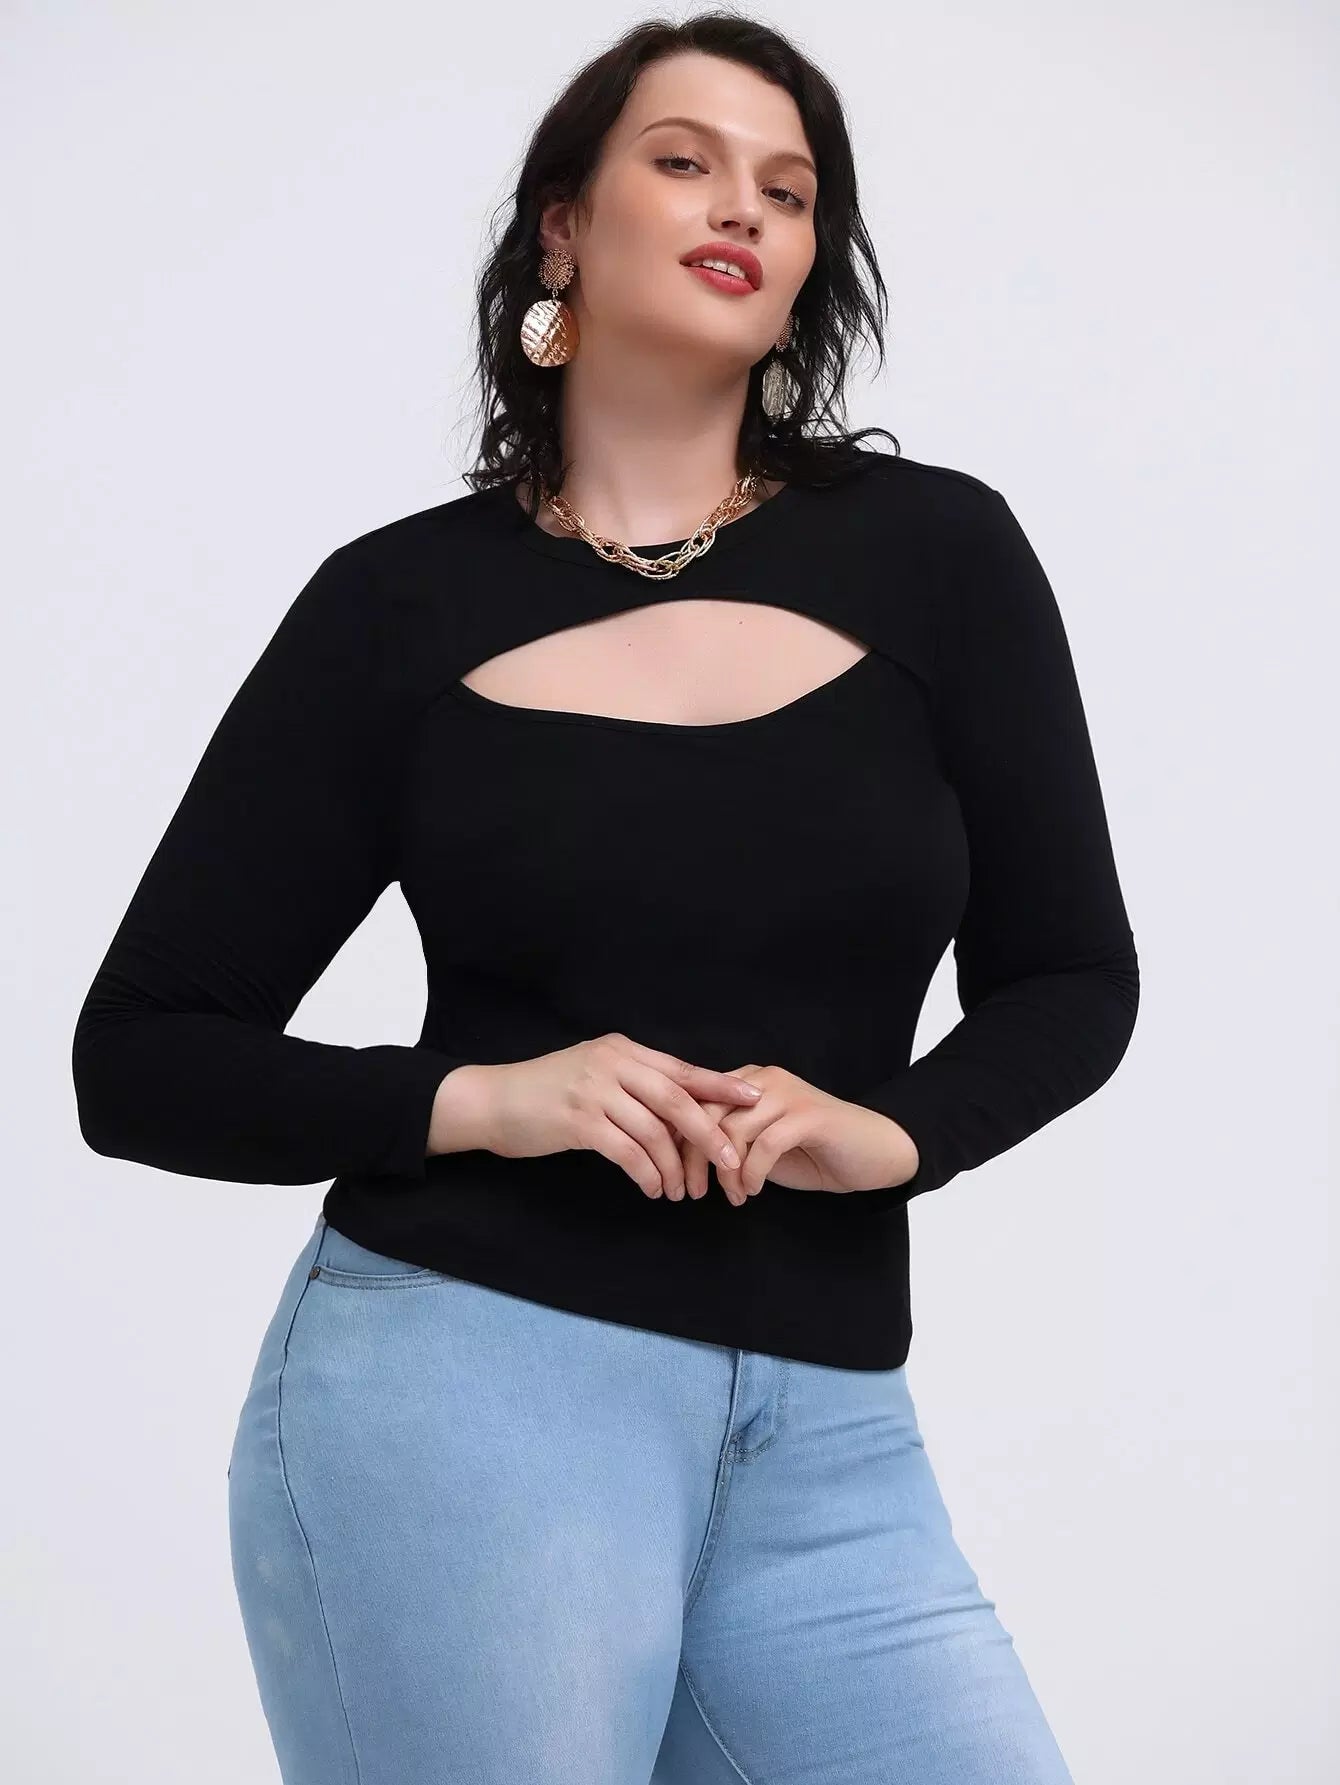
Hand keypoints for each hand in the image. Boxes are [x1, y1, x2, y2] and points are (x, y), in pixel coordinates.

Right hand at [472, 1033, 764, 1200]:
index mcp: (622, 1050)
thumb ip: (632, 1081)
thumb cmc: (545, 1092)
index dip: (721, 1085)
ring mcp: (595, 1090)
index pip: (682, 1068)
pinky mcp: (579, 1121)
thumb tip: (679, 1106)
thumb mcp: (593, 1073)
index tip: (755, 1098)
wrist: (492, 1102)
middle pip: (677, 1099)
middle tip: (732, 1162)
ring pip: (654, 1131)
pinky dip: (646, 1173)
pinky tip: (653, 1189)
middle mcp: (612, 1063)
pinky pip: (628, 1151)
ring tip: (681, 1191)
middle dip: (710, 1133)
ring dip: (674, 1166)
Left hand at [679, 1065, 919, 1203]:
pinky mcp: (809, 1116)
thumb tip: (680, 1158)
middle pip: (706, 1114)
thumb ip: (726, 1142)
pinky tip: (752, 1192)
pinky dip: (752, 1174)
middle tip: (692, 1191)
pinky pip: (765, 1145)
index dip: (677, 1138)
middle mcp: (763, 1080)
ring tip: (732, 1196)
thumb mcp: (759, 1146)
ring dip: (725, 1172)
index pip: (695, 1102)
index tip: (671, 1173)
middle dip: (694, 1158)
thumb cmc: (814, 1151)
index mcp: (747, 1082)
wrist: (874, 1152)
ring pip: (733, 1130)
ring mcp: (788, 1094)